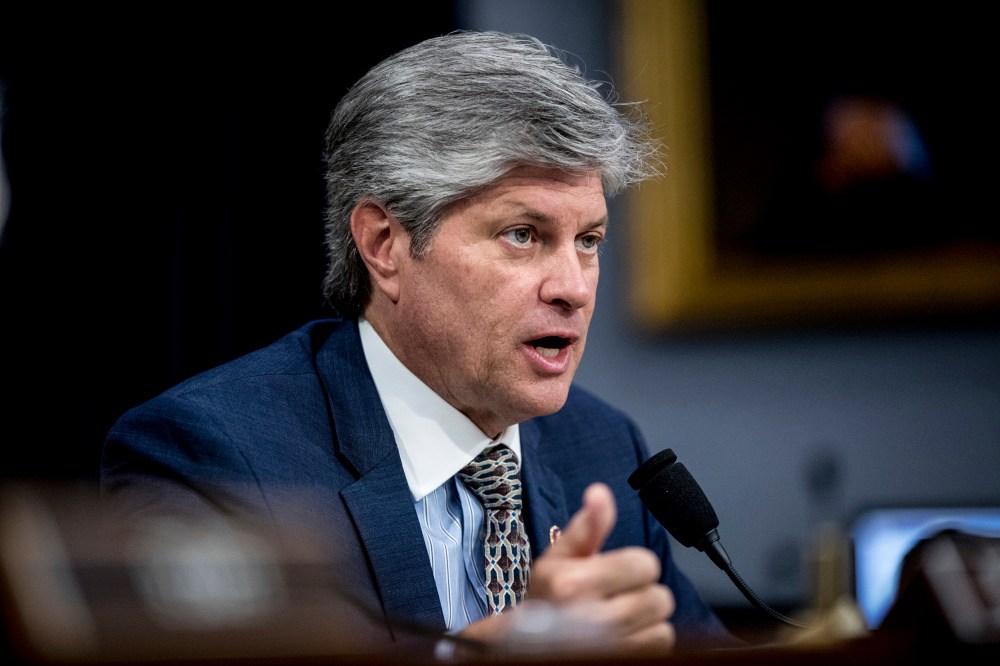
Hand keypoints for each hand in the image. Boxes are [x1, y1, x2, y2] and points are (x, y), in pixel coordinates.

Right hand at [459, 483, 675, 654]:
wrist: (528, 645)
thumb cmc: (547, 597)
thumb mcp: (560, 556)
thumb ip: (587, 526)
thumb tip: (600, 492)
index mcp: (576, 584)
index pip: (645, 564)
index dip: (633, 565)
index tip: (615, 572)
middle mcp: (595, 620)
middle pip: (660, 598)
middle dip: (641, 593)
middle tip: (617, 596)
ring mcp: (610, 649)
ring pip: (664, 626)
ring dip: (646, 620)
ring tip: (620, 616)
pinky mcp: (623, 663)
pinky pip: (660, 647)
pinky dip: (647, 641)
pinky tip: (625, 635)